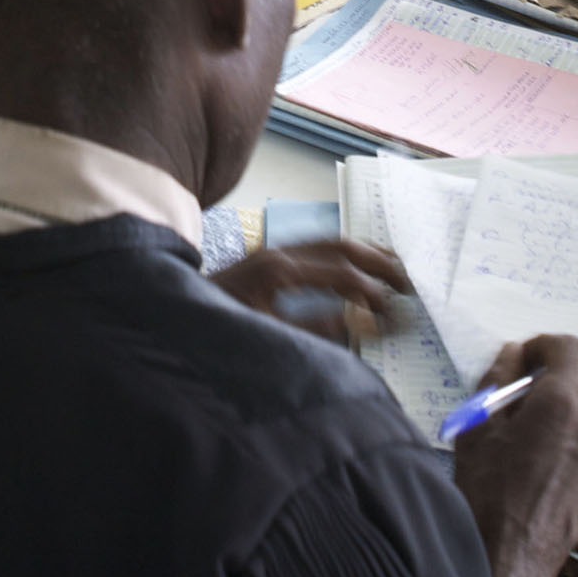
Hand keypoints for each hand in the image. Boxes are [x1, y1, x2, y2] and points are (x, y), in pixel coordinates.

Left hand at [210, 238, 409, 344]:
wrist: (170, 316)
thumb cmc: (216, 332)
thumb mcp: (267, 337)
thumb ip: (315, 330)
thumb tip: (359, 323)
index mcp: (278, 272)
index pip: (342, 277)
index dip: (373, 297)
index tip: (395, 316)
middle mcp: (277, 252)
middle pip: (342, 246)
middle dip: (379, 264)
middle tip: (408, 284)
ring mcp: (271, 249)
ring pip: (330, 239)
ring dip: (364, 252)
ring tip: (393, 267)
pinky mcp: (267, 255)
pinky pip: (315, 244)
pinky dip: (343, 251)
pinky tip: (356, 262)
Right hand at [450, 335, 577, 576]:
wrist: (512, 557)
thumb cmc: (488, 490)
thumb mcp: (478, 428)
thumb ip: (497, 381)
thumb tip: (512, 354)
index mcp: (562, 402)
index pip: (569, 348)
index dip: (544, 347)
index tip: (521, 364)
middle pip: (572, 384)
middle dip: (543, 388)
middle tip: (507, 413)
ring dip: (554, 417)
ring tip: (519, 447)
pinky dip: (565, 442)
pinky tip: (537, 470)